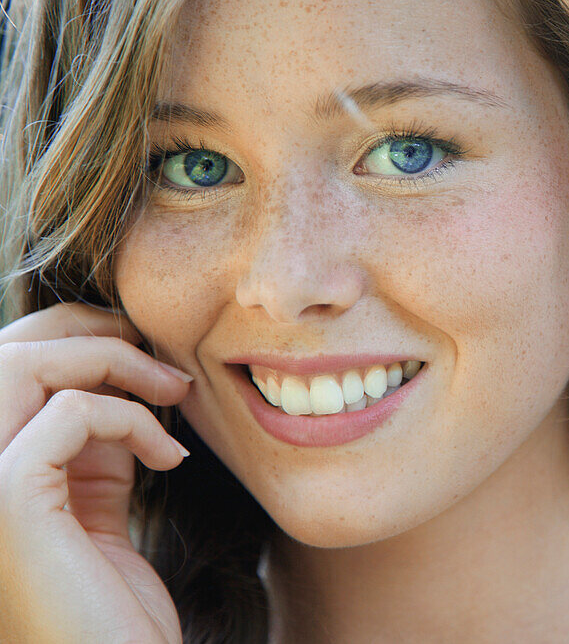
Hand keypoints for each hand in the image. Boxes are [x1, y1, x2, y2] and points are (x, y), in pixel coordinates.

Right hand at [0, 302, 191, 643]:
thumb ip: (90, 446)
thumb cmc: (109, 608)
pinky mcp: (5, 499)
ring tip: (176, 396)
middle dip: (93, 335)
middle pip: (7, 351)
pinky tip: (170, 459)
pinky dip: (131, 419)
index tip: (148, 359)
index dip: (74, 340)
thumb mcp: (93, 506)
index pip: (5, 364)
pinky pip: (70, 412)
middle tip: (168, 370)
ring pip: (24, 364)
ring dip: (115, 363)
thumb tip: (119, 374)